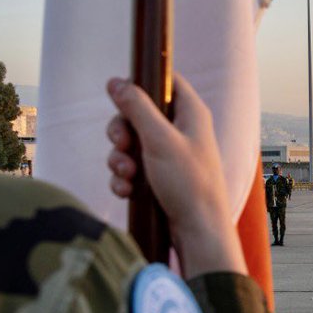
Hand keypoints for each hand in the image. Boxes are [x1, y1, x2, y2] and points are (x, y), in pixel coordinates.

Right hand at [106, 75, 246, 278]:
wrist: (198, 231)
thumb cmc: (188, 183)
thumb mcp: (159, 140)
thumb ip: (136, 108)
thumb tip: (115, 81)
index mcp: (190, 113)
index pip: (165, 81)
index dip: (142, 83)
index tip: (121, 93)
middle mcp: (181, 130)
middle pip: (138, 114)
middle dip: (122, 131)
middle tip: (121, 144)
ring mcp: (169, 155)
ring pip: (130, 144)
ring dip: (121, 159)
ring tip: (127, 174)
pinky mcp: (158, 177)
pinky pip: (131, 168)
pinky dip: (125, 178)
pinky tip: (127, 191)